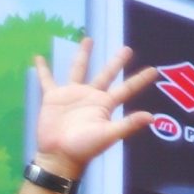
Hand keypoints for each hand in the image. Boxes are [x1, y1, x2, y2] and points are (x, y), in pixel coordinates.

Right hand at [29, 39, 157, 179]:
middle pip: (106, 74)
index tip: (154, 70)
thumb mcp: (108, 135)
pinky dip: (43, 69)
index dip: (140, 80)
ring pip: (79, 69)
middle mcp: (91, 96)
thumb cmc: (85, 147)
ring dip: (83, 55)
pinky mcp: (53, 97)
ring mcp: (72, 95)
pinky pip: (47, 80)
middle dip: (116, 62)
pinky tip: (38, 57)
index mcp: (105, 104)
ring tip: (88, 39)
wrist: (59, 155)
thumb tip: (152, 117)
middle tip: (127, 48)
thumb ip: (128, 124)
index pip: (126, 88)